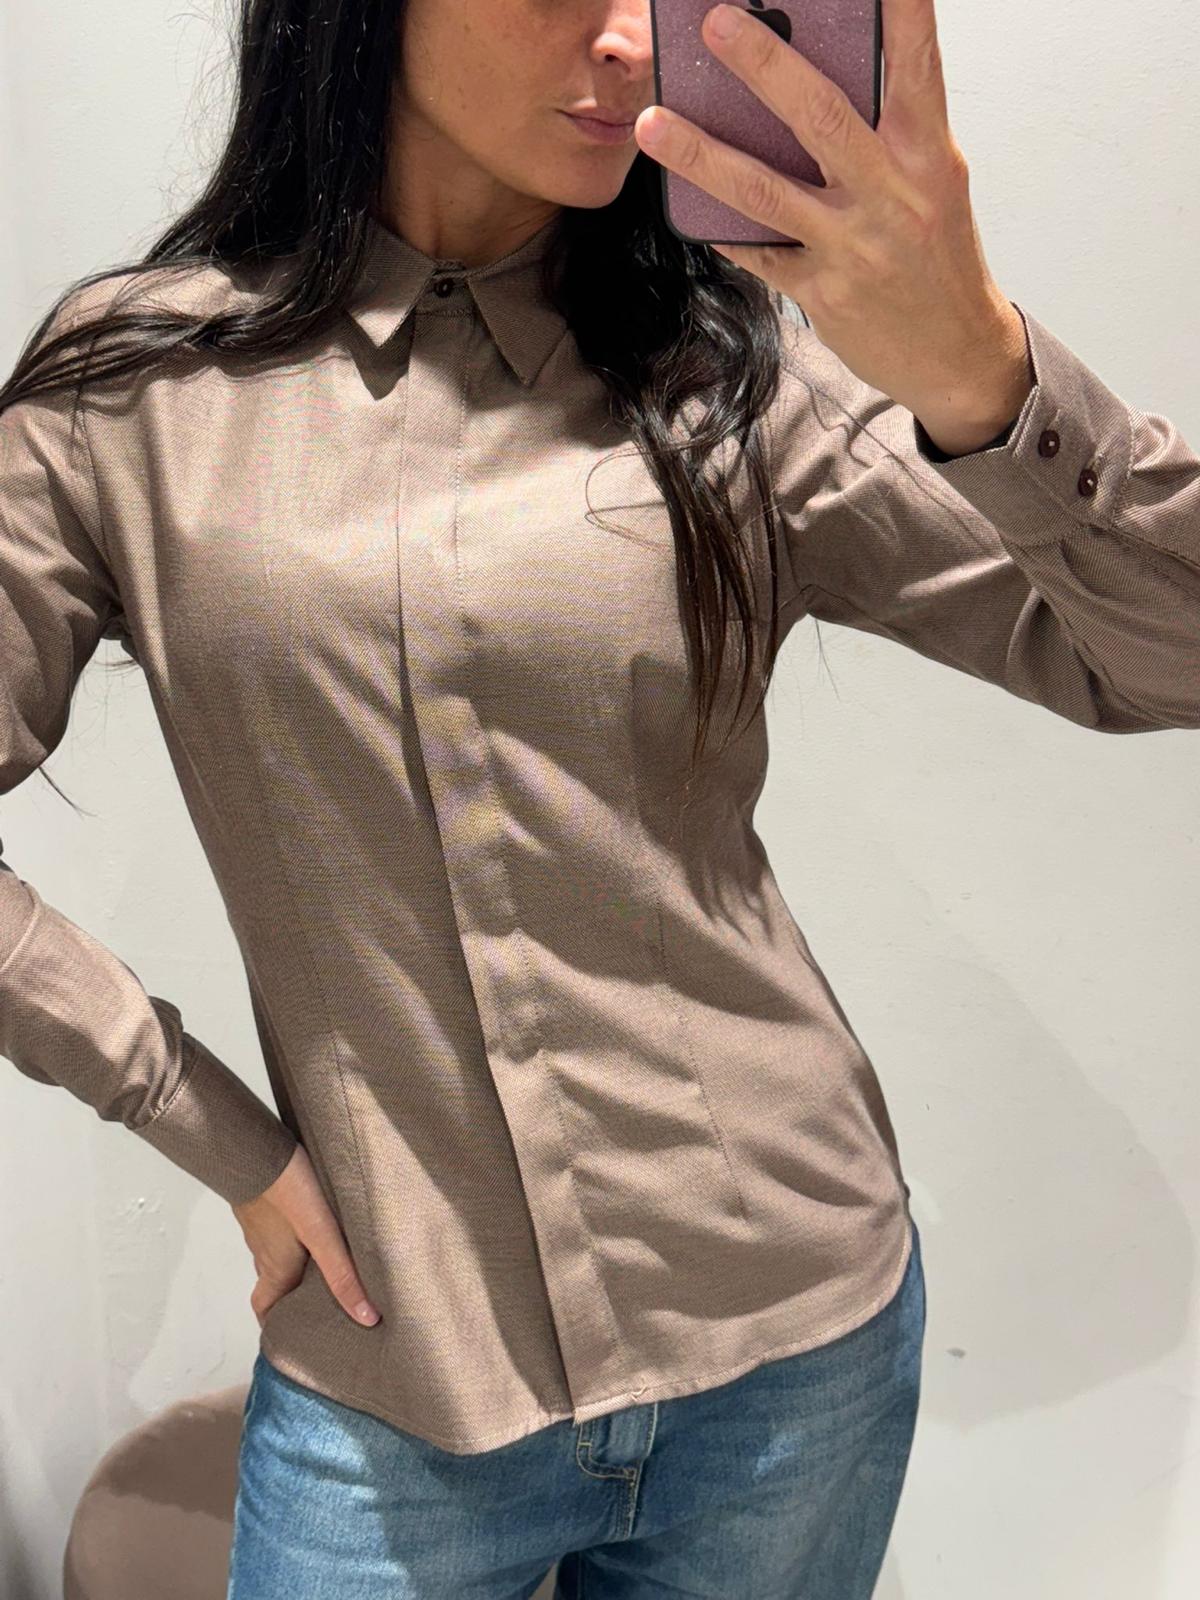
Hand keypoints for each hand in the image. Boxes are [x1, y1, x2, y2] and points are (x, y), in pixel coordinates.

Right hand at [231, 1144, 381, 1329]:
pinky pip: (274, 1229)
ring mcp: (259, 1226)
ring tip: (326, 1261)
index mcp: (275, 1269)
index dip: (275, 1325)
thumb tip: (367, 1318)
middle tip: (322, 1298)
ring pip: (275, 1254)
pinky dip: (291, 1236)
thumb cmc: (289, 1193)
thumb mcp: (322, 1236)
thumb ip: (342, 1274)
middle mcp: (263, 1253)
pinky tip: (313, 1222)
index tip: (294, 1334)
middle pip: (274, 1284)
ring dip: (296, 1263)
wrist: (256, 1148)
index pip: (265, 1309)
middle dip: (294, 1295)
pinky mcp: (261, 1203)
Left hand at [634, 0, 1032, 439]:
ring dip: (703, 155)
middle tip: (717, 22)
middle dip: (765, 65)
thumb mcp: (932, 183)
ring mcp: (854, 248)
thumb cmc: (937, 257)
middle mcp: (893, 196)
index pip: (916, 66)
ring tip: (653, 123)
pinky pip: (757, 253)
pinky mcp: (822, 293)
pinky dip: (719, 228)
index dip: (900, 11)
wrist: (956, 354)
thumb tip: (812, 82)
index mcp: (929, 156)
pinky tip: (684, 201)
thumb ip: (886, 134)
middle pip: (822, 117)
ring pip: (766, 192)